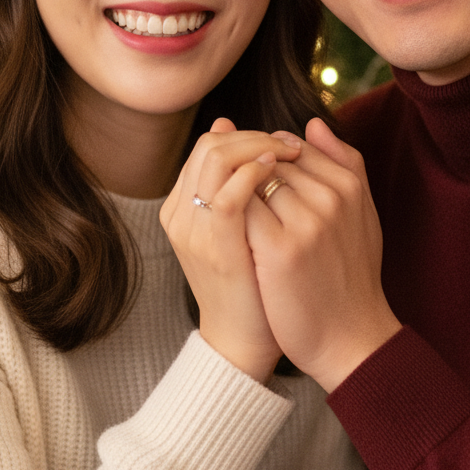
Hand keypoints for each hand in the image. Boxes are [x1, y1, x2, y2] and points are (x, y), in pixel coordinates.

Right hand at [160, 118, 301, 381]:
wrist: (243, 342)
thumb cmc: (251, 282)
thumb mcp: (238, 228)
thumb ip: (233, 184)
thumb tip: (233, 128)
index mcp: (183, 207)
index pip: (207, 147)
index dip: (245, 136)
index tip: (280, 141)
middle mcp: (181, 214)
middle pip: (208, 145)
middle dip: (252, 135)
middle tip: (287, 144)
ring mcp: (195, 230)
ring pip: (214, 158)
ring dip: (256, 145)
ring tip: (286, 153)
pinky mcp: (217, 247)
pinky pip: (229, 194)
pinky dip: (254, 173)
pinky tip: (277, 172)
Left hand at [244, 118, 401, 391]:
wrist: (349, 339)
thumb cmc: (351, 274)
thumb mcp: (360, 213)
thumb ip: (343, 162)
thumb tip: (311, 122)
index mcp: (349, 184)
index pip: (295, 145)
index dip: (269, 159)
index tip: (259, 182)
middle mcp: (330, 196)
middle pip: (270, 160)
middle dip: (248, 172)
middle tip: (238, 197)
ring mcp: (306, 222)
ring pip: (251, 181)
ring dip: (235, 191)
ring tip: (232, 215)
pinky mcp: (279, 249)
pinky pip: (241, 210)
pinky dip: (228, 212)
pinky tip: (226, 230)